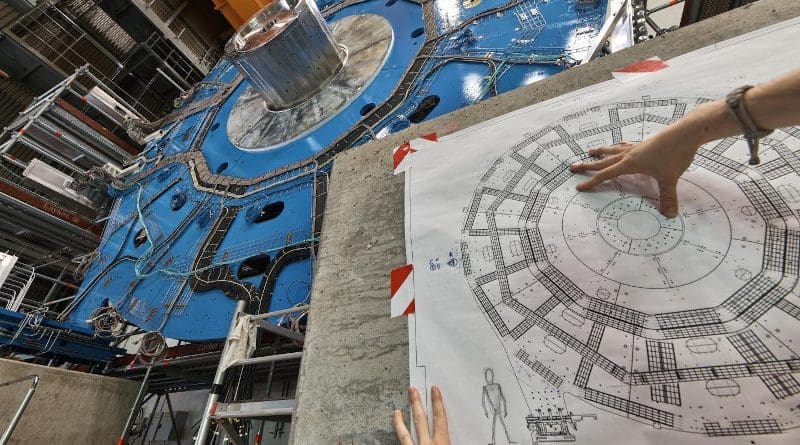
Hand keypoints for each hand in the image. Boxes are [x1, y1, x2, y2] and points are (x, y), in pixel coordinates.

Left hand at [393, 386, 450, 444]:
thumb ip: (452, 441)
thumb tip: (463, 438)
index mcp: (441, 443)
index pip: (440, 418)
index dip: (437, 403)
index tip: (434, 390)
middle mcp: (426, 444)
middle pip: (420, 420)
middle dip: (416, 404)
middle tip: (412, 390)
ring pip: (405, 434)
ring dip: (400, 421)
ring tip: (396, 412)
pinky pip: (401, 442)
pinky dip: (397, 434)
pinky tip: (395, 431)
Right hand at [570, 136, 697, 217]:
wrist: (686, 133)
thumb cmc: (675, 155)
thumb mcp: (670, 179)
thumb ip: (667, 197)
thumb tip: (669, 215)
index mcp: (630, 164)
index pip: (606, 175)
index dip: (592, 182)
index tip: (579, 187)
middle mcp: (629, 154)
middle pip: (603, 161)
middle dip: (587, 166)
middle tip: (573, 167)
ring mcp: (637, 147)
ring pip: (613, 150)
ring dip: (600, 152)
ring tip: (590, 151)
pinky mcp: (645, 143)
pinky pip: (627, 145)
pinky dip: (620, 146)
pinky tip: (620, 144)